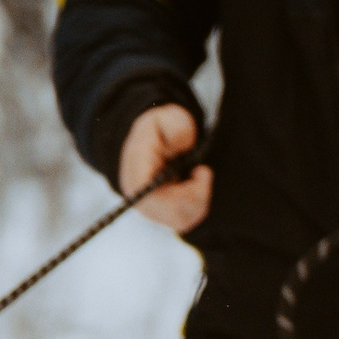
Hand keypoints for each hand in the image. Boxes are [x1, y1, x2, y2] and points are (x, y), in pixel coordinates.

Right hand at [120, 105, 210, 232]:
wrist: (151, 139)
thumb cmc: (158, 129)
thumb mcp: (166, 118)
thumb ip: (176, 128)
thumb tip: (183, 145)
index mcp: (136, 175)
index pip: (155, 200)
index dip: (185, 192)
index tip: (201, 171)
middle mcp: (139, 199)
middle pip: (174, 214)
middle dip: (199, 194)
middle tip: (202, 171)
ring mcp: (149, 211)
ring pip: (182, 220)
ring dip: (199, 199)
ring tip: (198, 175)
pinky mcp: (161, 216)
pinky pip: (185, 221)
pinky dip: (198, 205)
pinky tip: (194, 186)